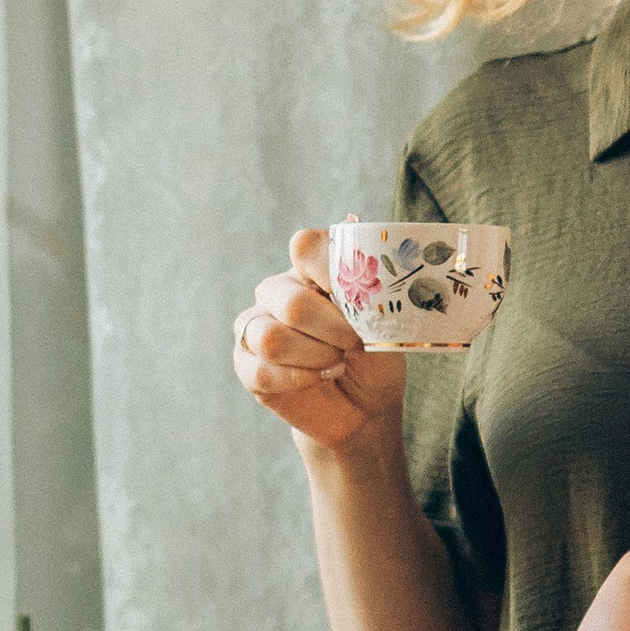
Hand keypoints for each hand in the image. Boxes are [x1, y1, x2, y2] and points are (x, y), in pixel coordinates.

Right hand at [232, 230, 407, 452]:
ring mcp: (256, 325)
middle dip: (332, 329)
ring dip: (315, 356)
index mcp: (310, 269)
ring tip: (338, 362)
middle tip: (356, 344)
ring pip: (272, 337)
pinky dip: (299, 379)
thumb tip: (353, 222)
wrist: (365, 408)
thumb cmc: (375, 357)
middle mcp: (278, 291)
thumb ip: (362, 278)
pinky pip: (262, 370)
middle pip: (291, 301)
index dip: (330, 272)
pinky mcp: (246, 364)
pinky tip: (319, 377)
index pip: (305, 246)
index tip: (358, 300)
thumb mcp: (383, 319)